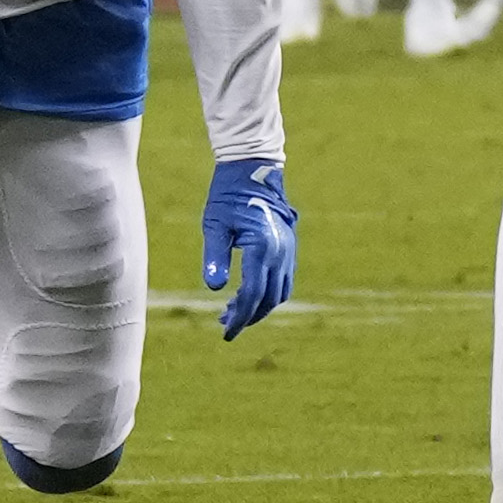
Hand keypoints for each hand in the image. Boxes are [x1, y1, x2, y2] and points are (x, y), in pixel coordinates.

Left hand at [200, 158, 296, 340]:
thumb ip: (214, 256)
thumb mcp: (215, 225)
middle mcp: (280, 252)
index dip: (239, 317)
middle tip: (224, 324)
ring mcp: (288, 250)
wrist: (253, 170)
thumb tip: (213, 288)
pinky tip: (249, 294)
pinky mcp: (289, 247)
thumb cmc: (228, 196)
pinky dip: (269, 294)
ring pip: (279, 293)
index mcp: (262, 247)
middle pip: (268, 299)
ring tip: (233, 311)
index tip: (226, 332)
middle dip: (247, 316)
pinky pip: (284, 280)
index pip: (252, 294)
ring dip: (259, 307)